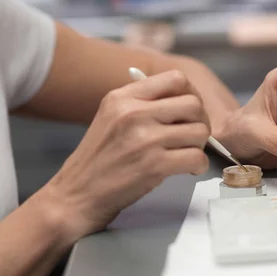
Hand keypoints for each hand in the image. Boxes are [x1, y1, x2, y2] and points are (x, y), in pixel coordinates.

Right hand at [42, 70, 210, 238]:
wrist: (75, 195)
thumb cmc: (97, 161)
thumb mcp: (110, 117)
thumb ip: (141, 103)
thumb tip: (182, 99)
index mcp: (123, 97)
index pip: (176, 79)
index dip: (191, 95)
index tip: (188, 113)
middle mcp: (134, 113)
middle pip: (193, 104)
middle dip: (201, 122)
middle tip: (192, 137)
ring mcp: (144, 139)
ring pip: (199, 131)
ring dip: (200, 146)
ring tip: (187, 154)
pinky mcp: (154, 165)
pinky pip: (197, 157)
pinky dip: (198, 165)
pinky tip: (186, 169)